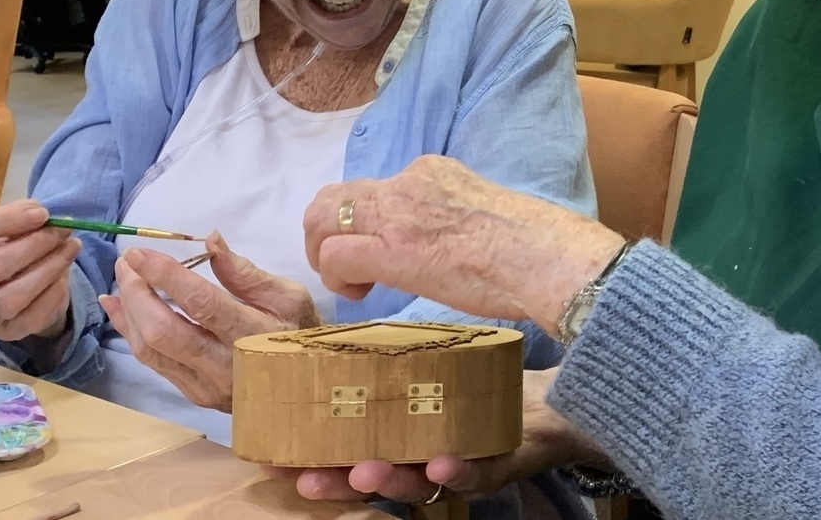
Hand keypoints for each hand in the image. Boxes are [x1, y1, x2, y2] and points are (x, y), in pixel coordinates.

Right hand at [0, 200, 79, 341]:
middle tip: (64, 230)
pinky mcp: (6, 331)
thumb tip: (42, 214)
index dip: (6, 219)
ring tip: (71, 248)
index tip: (42, 213)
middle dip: (34, 245)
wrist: (27, 288)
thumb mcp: (13, 228)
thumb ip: (22, 218)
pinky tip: (65, 278)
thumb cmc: (14, 249)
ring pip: (11, 297)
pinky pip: (31, 317)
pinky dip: (53, 294)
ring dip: (48, 269)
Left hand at [97, 233, 320, 410]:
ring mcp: (205, 386)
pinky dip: (129, 331)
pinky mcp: (193, 395)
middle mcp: (225, 367)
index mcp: (254, 337)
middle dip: (136, 293)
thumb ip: (246, 273)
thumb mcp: (290, 297)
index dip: (166, 276)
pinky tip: (119, 307)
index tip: (139, 252)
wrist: (308, 389)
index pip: (201, 304)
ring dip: (127, 311)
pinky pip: (152, 362)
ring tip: (122, 279)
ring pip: (150, 350)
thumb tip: (210, 241)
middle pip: (163, 332)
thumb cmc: (301, 335)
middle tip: (128, 263)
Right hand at [269, 368, 603, 503]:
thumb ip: (381, 370)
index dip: (311, 464)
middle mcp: (423, 465)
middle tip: (305, 475)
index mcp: (399, 446)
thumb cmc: (474, 388)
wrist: (547, 399)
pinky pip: (478, 472)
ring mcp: (461, 469)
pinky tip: (440, 463)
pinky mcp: (500, 463)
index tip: (273, 462)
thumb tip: (326, 335)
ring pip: (419, 485)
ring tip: (365, 469)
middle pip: (374, 481)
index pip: (348, 459)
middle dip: (339, 482)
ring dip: (389, 480)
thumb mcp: (423, 375)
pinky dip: (457, 471)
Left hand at [304, 155, 624, 330]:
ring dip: (324, 255)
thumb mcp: (484, 212)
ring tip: (351, 284)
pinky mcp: (390, 249)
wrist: (547, 258)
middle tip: (346, 268)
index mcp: (432, 170)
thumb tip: (446, 242)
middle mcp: (407, 182)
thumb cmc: (534, 247)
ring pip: (321, 220)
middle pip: (334, 196)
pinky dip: (337, 278)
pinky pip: (335, 256)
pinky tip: (361, 295)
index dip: (367, 222)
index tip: (383, 250)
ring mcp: (396, 212)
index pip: (376, 188)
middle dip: (326, 233)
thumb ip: (452, 217)